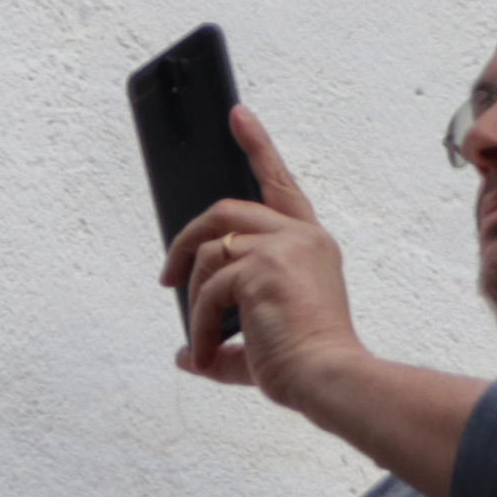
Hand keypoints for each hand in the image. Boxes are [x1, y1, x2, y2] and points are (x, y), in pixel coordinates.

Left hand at [165, 107, 361, 413]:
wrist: (329, 379)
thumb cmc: (308, 366)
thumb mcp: (261, 346)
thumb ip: (225, 345)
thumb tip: (185, 355)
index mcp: (309, 245)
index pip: (280, 185)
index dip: (257, 146)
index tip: (237, 116)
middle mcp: (300, 237)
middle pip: (224, 210)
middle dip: (185, 239)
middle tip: (167, 277)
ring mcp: (282, 248)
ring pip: (209, 252)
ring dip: (193, 299)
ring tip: (202, 340)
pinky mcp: (262, 267)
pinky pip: (209, 288)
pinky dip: (200, 325)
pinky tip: (206, 353)